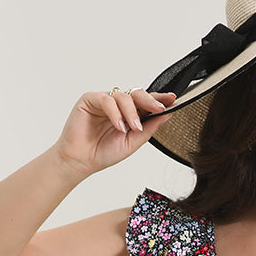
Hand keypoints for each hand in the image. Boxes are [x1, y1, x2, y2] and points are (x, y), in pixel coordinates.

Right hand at [53, 88, 175, 177]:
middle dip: (150, 101)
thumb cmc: (104, 152)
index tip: (173, 100)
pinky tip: (119, 126)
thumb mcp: (133, 142)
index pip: (147, 103)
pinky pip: (106, 99)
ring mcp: (104, 100)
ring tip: (133, 128)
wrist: (82, 161)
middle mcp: (118, 105)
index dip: (159, 99)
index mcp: (130, 114)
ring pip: (123, 96)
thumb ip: (149, 128)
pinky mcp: (90, 99)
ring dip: (131, 113)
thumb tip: (167, 115)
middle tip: (159, 108)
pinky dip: (115, 113)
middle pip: (137, 94)